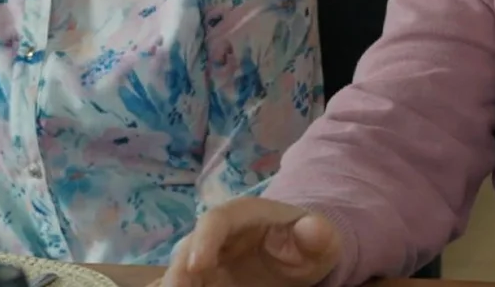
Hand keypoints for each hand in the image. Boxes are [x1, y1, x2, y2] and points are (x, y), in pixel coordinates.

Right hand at [161, 197, 342, 286]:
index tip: (199, 265)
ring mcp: (206, 260)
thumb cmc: (307, 242)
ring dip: (173, 283)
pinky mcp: (203, 281)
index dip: (205, 239)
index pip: (217, 220)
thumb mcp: (321, 239)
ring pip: (180, 270)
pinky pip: (186, 284)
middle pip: (188, 248)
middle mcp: (215, 235)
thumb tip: (312, 227)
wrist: (297, 254)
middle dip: (178, 271)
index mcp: (241, 214)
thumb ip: (318, 234)